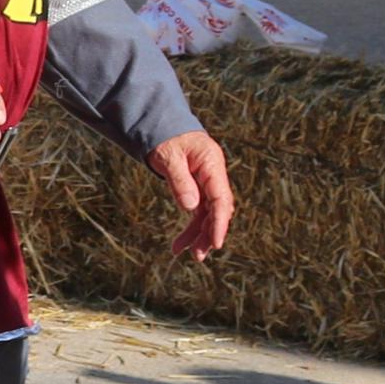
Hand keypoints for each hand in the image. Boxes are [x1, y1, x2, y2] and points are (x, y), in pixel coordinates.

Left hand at [149, 128, 234, 257]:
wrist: (163, 127)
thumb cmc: (167, 139)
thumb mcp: (168, 157)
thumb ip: (179, 180)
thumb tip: (191, 207)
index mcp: (212, 164)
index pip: (221, 198)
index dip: (220, 222)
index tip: (216, 243)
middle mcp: (214, 175)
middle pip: (217, 210)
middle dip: (208, 233)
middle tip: (197, 255)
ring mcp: (207, 183)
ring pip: (207, 214)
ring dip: (197, 235)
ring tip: (181, 252)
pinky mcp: (198, 189)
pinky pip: (198, 212)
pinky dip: (190, 228)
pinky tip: (179, 244)